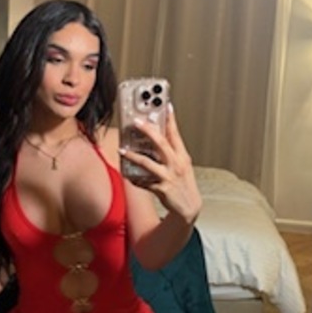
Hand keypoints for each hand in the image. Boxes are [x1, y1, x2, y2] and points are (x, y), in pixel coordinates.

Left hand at [119, 107, 201, 223]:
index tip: (165, 106)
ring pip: (148, 163)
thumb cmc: (183, 183)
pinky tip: (127, 175)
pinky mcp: (161, 189)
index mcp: (182, 156)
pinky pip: (143, 182)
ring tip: (122, 150)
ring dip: (133, 156)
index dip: (170, 119)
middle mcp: (176, 164)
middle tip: (137, 122)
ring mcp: (168, 177)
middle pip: (161, 144)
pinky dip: (134, 178)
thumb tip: (158, 136)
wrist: (189, 207)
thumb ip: (172, 150)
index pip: (176, 134)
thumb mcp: (182, 164)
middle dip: (148, 131)